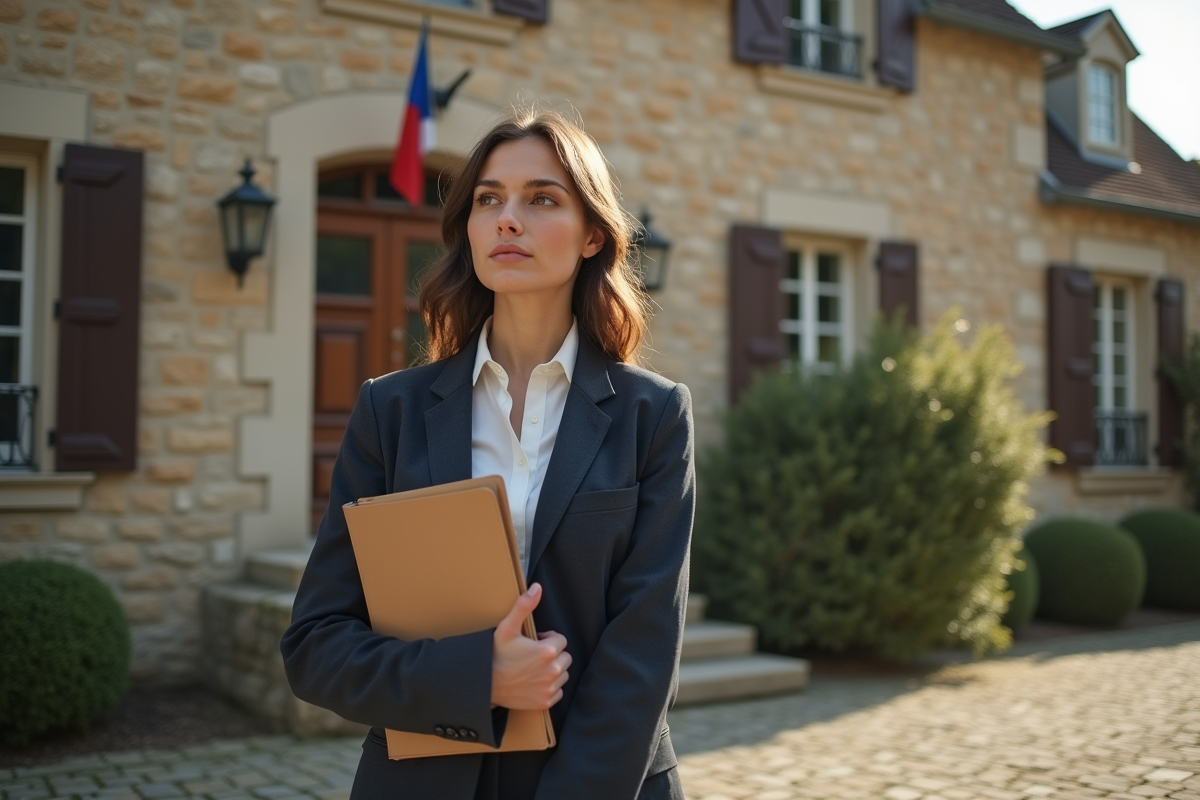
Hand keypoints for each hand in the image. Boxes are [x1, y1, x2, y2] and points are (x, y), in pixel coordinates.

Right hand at [491, 583, 571, 709]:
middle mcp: (553, 671)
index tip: (533, 642)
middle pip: (565, 657)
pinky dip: (550, 687)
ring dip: (553, 669)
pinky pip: (559, 691)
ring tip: (534, 668)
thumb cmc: (495, 655)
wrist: (484, 684)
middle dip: (553, 654)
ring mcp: (550, 688)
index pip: (560, 639)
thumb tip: (537, 588)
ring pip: (563, 673)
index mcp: (547, 651)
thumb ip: (524, 606)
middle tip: (533, 655)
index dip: (547, 639)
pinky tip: (534, 681)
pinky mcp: (546, 701)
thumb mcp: (507, 628)